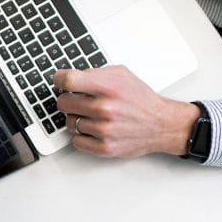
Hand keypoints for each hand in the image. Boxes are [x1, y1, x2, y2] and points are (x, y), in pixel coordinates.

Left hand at [53, 66, 199, 157]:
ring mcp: (104, 130)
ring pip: (69, 122)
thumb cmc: (141, 100)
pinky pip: (76, 141)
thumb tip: (70, 77)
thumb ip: (95, 73)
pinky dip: (82, 135)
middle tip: (78, 100)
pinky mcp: (104, 147)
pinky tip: (93, 129)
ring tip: (92, 115)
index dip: (59, 79)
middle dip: (68, 100)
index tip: (59, 81)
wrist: (161, 124)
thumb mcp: (121, 75)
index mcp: (108, 87)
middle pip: (63, 103)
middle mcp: (105, 109)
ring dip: (77, 118)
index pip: (68, 81)